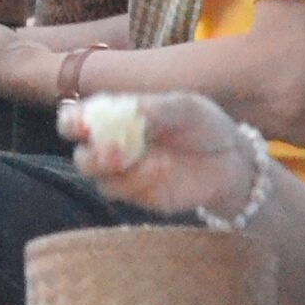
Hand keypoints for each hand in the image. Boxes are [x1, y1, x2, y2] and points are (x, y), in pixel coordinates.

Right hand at [61, 91, 256, 219]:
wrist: (232, 159)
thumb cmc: (203, 125)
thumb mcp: (185, 107)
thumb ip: (157, 108)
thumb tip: (131, 109)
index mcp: (115, 117)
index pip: (76, 119)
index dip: (72, 122)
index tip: (81, 124)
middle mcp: (113, 146)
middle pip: (82, 157)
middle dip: (91, 155)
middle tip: (112, 151)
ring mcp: (126, 174)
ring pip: (99, 180)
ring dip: (115, 171)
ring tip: (142, 159)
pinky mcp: (142, 196)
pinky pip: (127, 194)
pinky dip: (140, 182)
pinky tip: (163, 169)